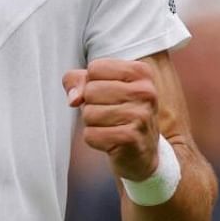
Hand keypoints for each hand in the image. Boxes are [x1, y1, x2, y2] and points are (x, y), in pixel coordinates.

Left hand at [64, 59, 159, 181]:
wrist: (142, 152)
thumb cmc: (118, 112)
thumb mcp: (99, 86)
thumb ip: (78, 80)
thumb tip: (73, 99)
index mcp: (141, 72)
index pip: (94, 68)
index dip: (92, 83)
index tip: (109, 94)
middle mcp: (145, 91)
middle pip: (90, 90)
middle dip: (91, 105)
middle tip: (110, 114)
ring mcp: (141, 115)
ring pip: (88, 113)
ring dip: (93, 123)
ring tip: (112, 126)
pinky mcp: (131, 138)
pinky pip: (90, 134)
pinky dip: (94, 139)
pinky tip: (111, 140)